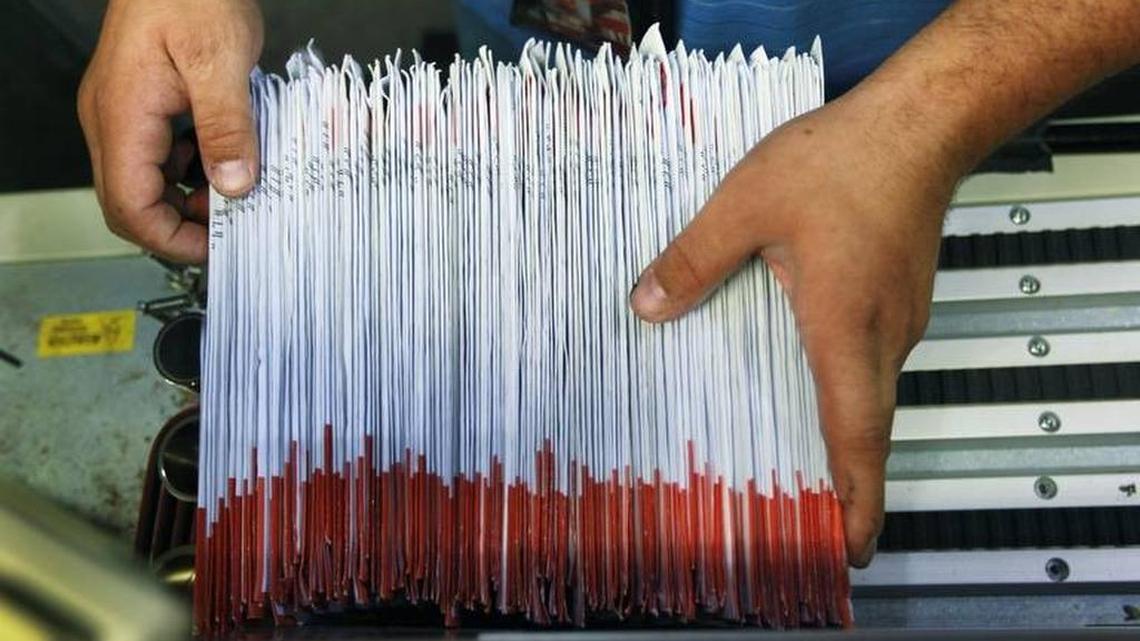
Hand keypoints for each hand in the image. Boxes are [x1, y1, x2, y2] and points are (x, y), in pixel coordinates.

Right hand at [78, 0, 262, 262]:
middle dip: (181, 225)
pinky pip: (161, 155)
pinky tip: (226, 157)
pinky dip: (194, 168)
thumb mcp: (220, 61)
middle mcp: (112, 119)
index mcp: (121, 116)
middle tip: (231, 228)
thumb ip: (227, 127)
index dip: (171, 239)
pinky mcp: (142, 104)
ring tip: (236, 191)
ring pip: (148, 182)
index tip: (215, 249)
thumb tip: (234, 184)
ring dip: (190, 196)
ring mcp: (123, 112)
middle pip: (132, 202)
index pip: (130, 207)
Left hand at [629, 91, 959, 566]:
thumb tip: (648, 306)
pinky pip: (870, 361)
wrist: (919, 122)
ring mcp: (900, 319)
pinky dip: (840, 388)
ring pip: (868, 396)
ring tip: (791, 463)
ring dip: (839, 435)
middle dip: (841, 486)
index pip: (857, 437)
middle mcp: (883, 337)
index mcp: (845, 329)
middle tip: (805, 525)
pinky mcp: (900, 299)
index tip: (848, 551)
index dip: (855, 501)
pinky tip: (799, 376)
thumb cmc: (843, 161)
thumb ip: (694, 259)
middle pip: (865, 431)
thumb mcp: (746, 206)